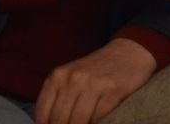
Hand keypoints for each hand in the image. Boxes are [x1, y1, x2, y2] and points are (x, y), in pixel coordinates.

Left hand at [34, 38, 155, 123]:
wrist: (127, 52)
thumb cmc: (95, 70)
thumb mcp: (69, 77)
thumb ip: (57, 97)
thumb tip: (46, 123)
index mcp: (57, 76)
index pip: (43, 113)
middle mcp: (73, 79)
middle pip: (59, 120)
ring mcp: (93, 84)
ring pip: (78, 122)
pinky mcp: (113, 91)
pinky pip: (99, 118)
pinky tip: (98, 122)